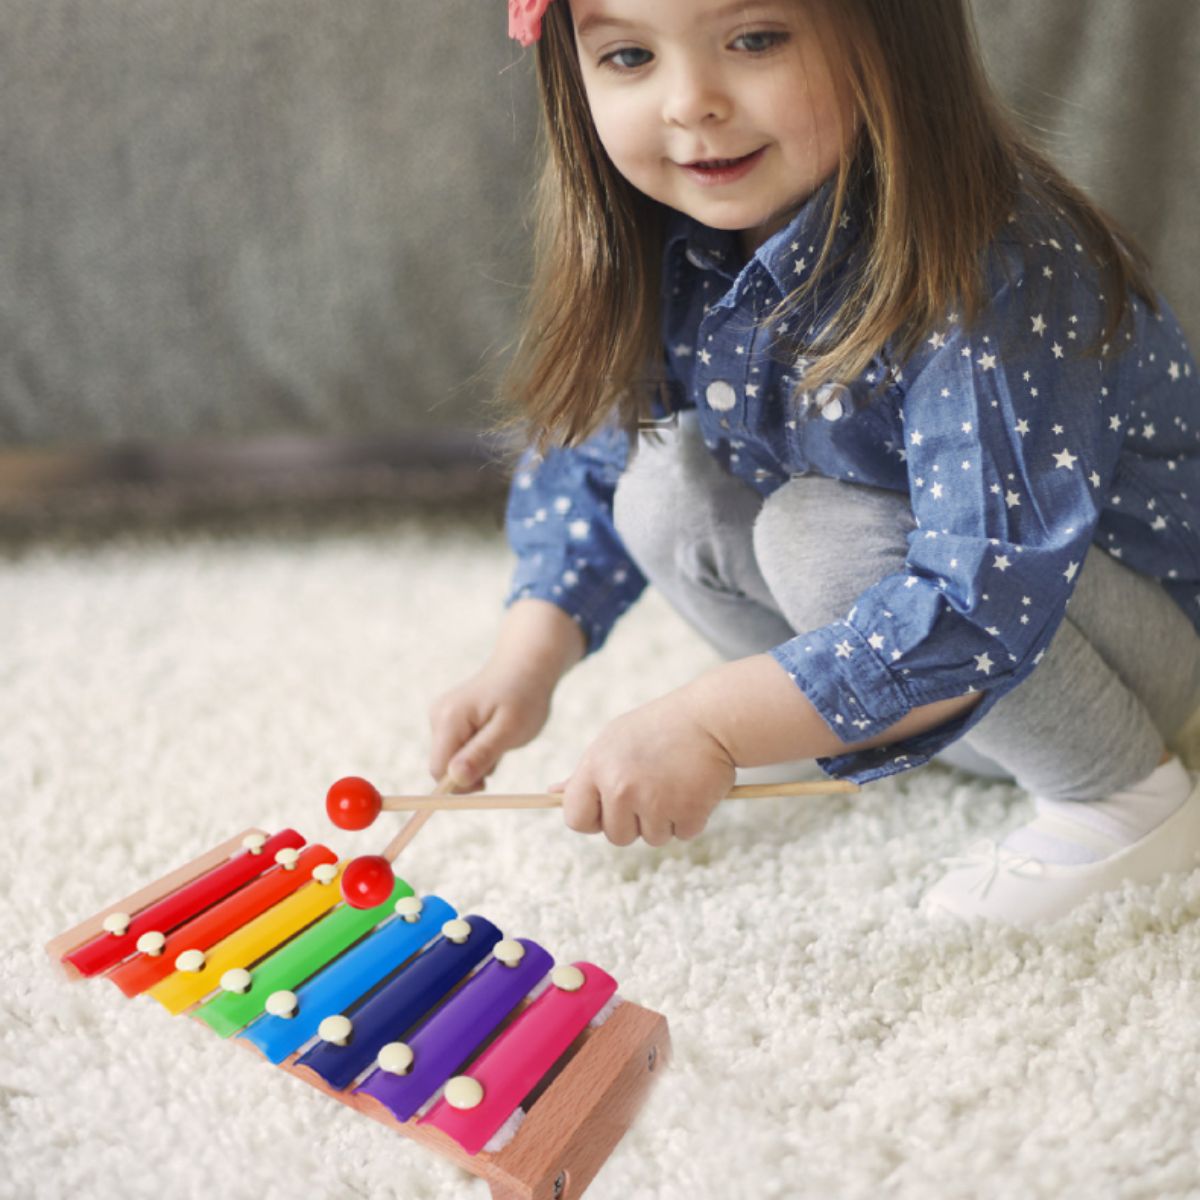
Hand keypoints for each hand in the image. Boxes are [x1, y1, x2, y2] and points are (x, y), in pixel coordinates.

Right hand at [428, 662, 553, 789]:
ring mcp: (442, 717)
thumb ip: (481, 754)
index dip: (461, 785)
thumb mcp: (509, 730)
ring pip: (453, 760)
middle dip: (472, 770)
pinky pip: (458, 750)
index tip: (489, 782)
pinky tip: (494, 733)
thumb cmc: (523, 696)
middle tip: (500, 752)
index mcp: (449, 719)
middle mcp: (438, 717)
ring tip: (500, 738)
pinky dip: (477, 750)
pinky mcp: (449, 720)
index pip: (438, 770)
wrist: (526, 666)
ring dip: (478, 760)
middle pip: (443, 766)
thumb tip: (455, 779)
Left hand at [555, 692, 735, 846]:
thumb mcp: (614, 741)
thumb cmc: (659, 728)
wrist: (711, 717)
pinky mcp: (687, 811)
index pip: (575, 818)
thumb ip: (586, 772)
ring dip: (666, 819)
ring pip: (652, 838)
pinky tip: (694, 787)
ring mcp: (654, 801)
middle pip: (616, 836)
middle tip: (654, 788)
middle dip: (635, 821)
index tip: (608, 811)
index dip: (592, 819)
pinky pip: (683, 834)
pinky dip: (692, 818)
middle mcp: (620, 787)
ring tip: (675, 782)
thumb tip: (553, 793)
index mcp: (597, 767)